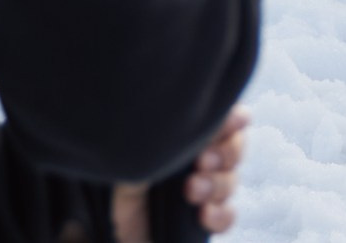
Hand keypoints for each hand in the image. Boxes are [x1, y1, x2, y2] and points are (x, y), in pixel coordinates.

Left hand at [111, 108, 248, 238]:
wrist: (110, 227)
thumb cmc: (118, 183)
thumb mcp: (133, 158)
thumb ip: (160, 141)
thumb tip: (180, 123)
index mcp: (190, 136)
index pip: (226, 118)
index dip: (232, 119)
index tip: (228, 122)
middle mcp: (203, 157)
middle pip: (235, 147)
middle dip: (225, 153)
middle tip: (202, 161)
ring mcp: (207, 189)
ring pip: (231, 181)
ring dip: (215, 185)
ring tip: (191, 190)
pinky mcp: (205, 219)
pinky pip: (228, 215)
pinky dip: (220, 215)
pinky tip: (203, 214)